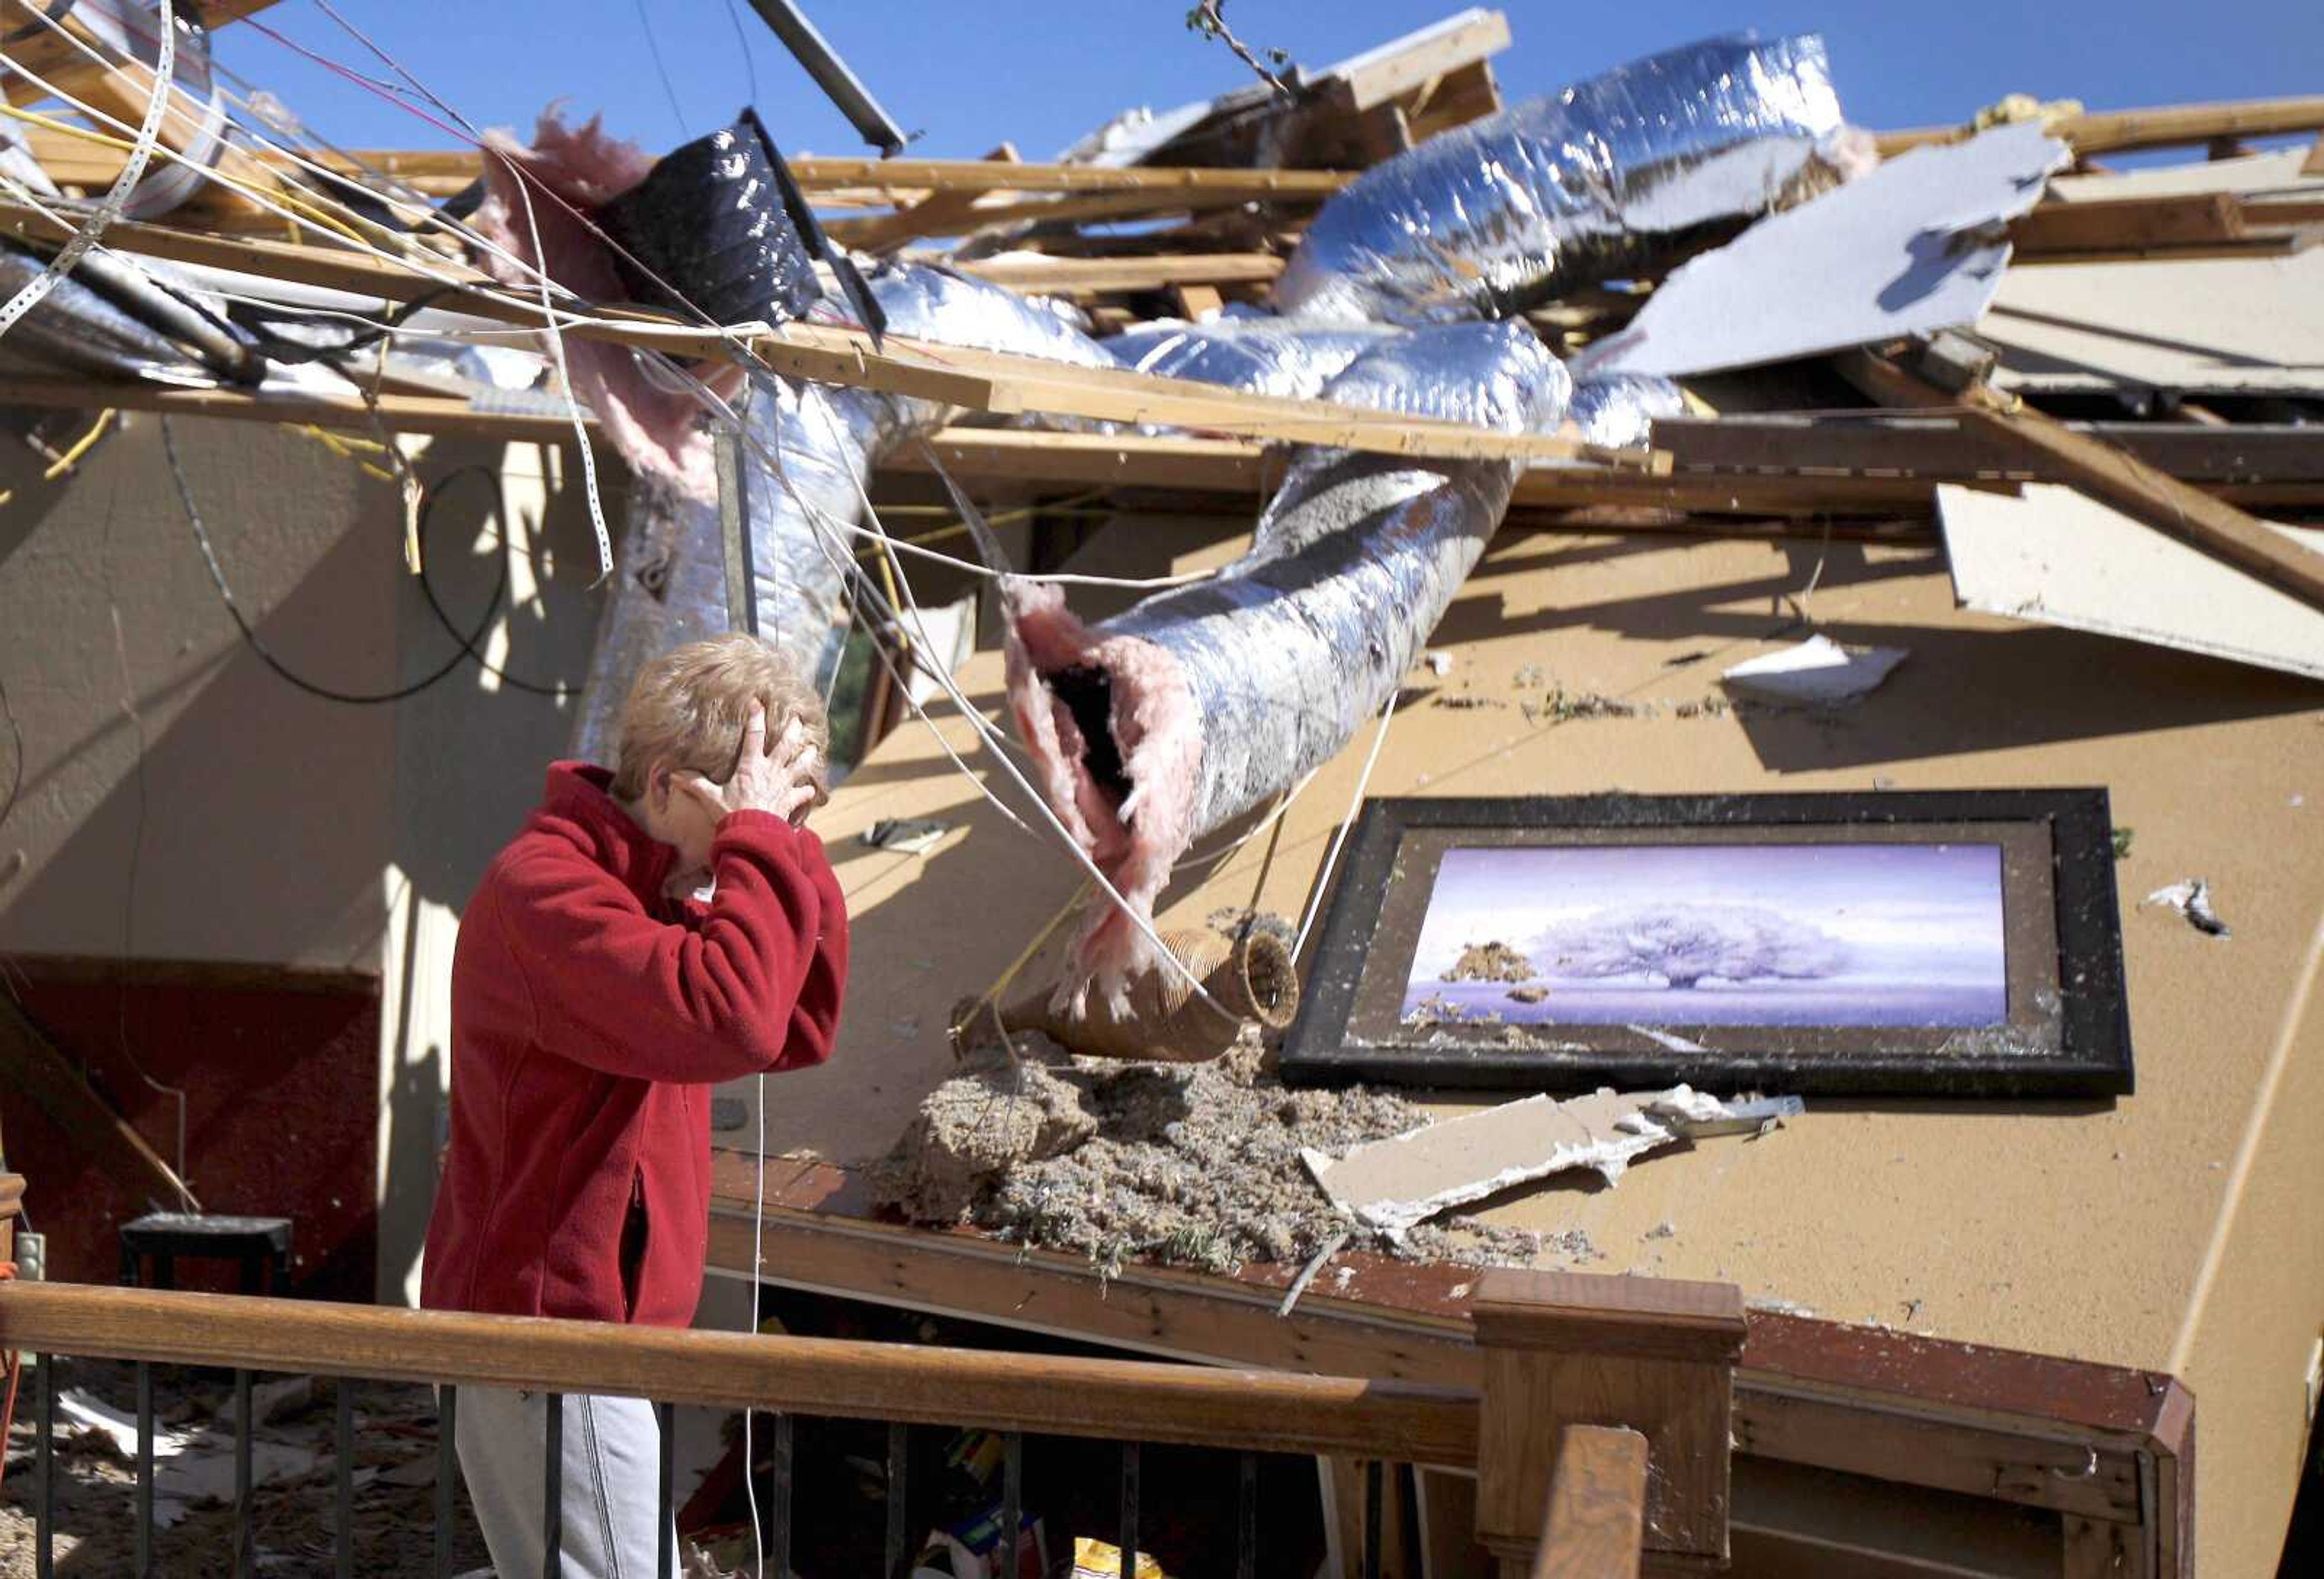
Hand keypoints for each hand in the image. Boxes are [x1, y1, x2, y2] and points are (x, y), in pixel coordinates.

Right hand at [674, 701, 822, 827]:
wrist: (752, 837)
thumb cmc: (731, 815)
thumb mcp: (710, 797)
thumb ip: (694, 783)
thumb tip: (674, 774)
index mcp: (751, 765)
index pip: (754, 735)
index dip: (756, 717)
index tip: (757, 702)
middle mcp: (771, 771)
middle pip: (786, 745)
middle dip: (793, 730)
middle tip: (799, 719)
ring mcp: (783, 786)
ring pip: (800, 766)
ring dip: (808, 756)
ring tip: (814, 748)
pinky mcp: (790, 802)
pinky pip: (803, 794)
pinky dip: (807, 791)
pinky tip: (811, 789)